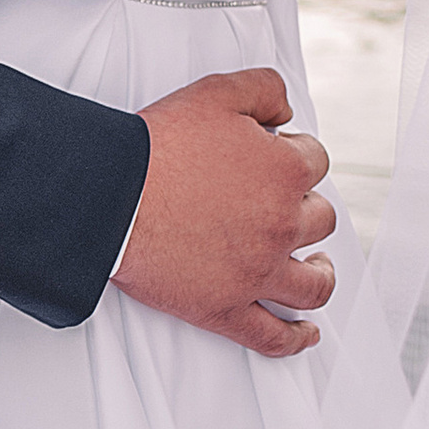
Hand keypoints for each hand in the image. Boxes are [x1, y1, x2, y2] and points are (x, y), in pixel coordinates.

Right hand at [121, 68, 336, 355]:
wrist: (110, 195)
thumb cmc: (158, 146)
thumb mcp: (218, 91)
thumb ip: (265, 90)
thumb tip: (287, 112)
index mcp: (285, 172)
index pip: (315, 162)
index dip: (294, 156)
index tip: (274, 159)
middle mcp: (281, 224)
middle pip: (319, 220)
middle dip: (305, 208)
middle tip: (281, 206)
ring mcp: (257, 272)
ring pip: (312, 284)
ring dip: (319, 274)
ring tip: (314, 268)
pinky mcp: (226, 309)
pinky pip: (274, 336)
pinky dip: (296, 339)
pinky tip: (306, 333)